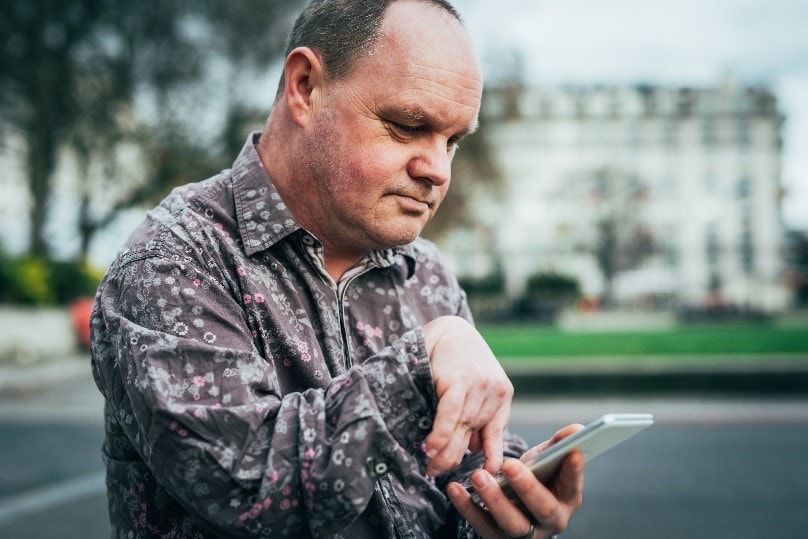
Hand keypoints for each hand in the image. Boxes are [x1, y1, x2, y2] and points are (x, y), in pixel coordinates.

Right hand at [422, 316, 512, 476]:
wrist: (449, 327)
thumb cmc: (457, 361)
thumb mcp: (475, 387)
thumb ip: (477, 415)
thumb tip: (471, 448)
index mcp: (503, 395)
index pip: (496, 435)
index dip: (489, 458)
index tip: (483, 477)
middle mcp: (494, 392)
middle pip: (472, 435)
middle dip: (455, 459)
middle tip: (437, 473)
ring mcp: (478, 386)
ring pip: (460, 429)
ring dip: (444, 452)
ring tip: (431, 467)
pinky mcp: (458, 380)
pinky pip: (450, 416)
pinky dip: (441, 435)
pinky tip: (431, 449)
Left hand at [445, 424, 584, 538]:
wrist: (517, 506)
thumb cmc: (536, 478)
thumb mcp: (546, 461)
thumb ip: (558, 444)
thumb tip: (576, 429)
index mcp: (566, 500)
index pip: (572, 486)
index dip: (573, 471)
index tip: (572, 452)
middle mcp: (549, 521)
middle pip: (542, 509)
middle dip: (526, 487)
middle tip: (509, 465)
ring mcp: (524, 534)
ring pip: (511, 523)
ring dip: (494, 499)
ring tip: (478, 476)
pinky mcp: (497, 538)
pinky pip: (481, 524)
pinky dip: (466, 507)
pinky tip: (454, 488)